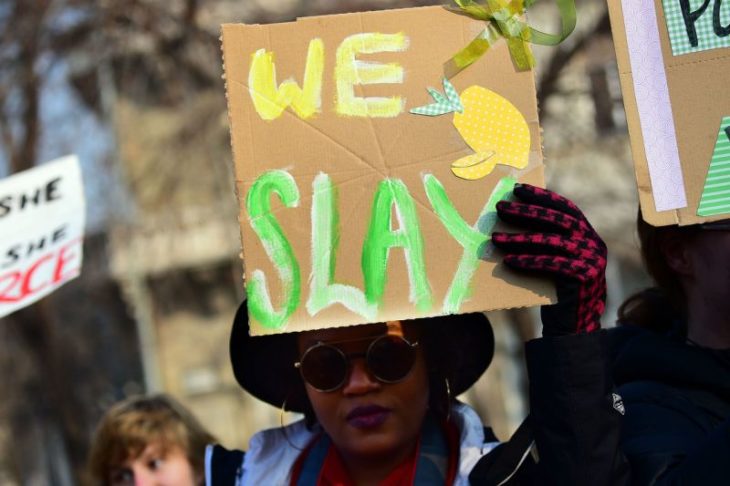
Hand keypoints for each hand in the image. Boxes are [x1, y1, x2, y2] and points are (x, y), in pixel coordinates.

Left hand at [492, 184, 606, 335]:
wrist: (573, 327)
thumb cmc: (555, 290)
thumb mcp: (553, 259)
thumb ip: (544, 240)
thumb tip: (510, 216)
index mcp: (588, 234)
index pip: (565, 207)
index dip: (541, 196)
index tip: (517, 189)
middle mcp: (594, 243)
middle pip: (557, 220)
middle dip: (526, 212)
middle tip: (500, 207)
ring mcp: (593, 260)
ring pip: (552, 242)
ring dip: (520, 238)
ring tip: (495, 238)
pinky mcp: (586, 277)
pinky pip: (551, 264)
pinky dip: (528, 261)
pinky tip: (508, 261)